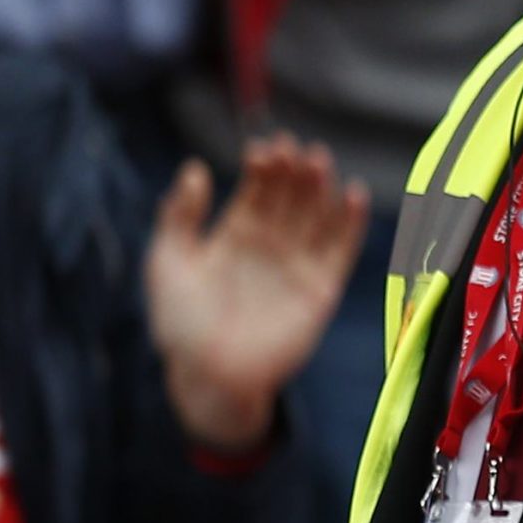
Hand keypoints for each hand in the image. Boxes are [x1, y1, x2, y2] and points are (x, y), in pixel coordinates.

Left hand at [145, 137, 368, 451]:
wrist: (209, 375)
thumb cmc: (181, 323)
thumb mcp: (168, 261)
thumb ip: (180, 215)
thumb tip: (196, 168)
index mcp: (236, 235)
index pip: (258, 190)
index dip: (263, 166)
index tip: (264, 147)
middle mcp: (272, 246)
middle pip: (291, 197)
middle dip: (295, 171)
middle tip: (296, 148)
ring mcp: (298, 266)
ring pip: (318, 216)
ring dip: (322, 188)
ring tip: (319, 161)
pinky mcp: (322, 289)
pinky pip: (342, 250)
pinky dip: (352, 223)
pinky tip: (354, 194)